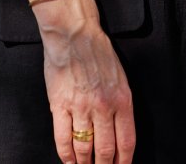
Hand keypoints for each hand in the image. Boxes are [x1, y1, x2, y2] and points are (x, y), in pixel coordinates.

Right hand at [36, 0, 135, 163]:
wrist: (74, 33)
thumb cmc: (98, 52)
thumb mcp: (121, 77)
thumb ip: (121, 104)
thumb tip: (120, 132)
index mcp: (122, 99)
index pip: (126, 142)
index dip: (123, 162)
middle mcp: (103, 106)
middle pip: (105, 150)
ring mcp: (80, 107)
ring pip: (84, 147)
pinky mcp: (59, 105)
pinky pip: (62, 138)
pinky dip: (66, 154)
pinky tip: (69, 161)